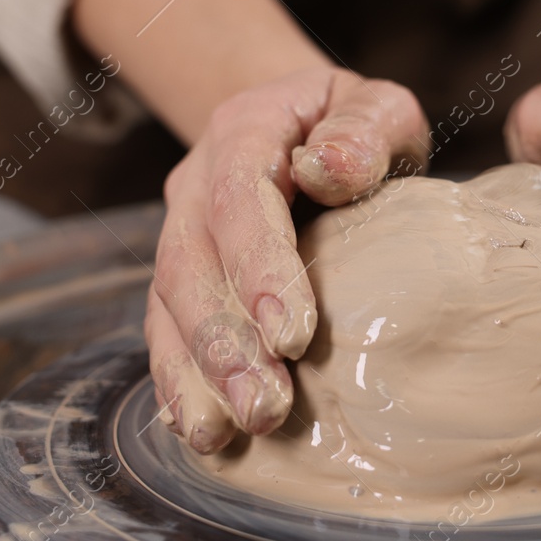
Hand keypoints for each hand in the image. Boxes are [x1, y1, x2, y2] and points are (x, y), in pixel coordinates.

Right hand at [146, 67, 427, 452]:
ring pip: (168, 306)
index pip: (239, 197)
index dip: (260, 267)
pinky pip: (165, 331)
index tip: (294, 336)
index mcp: (243, 131)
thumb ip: (362, 131)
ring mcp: (181, 233)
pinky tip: (200, 429)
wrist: (305, 126)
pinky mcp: (183, 281)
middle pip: (190, 263)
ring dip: (196, 373)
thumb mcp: (376, 106)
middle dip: (222, 342)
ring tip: (225, 433)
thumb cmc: (355, 126)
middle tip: (266, 407)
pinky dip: (178, 382)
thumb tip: (329, 168)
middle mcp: (195, 184)